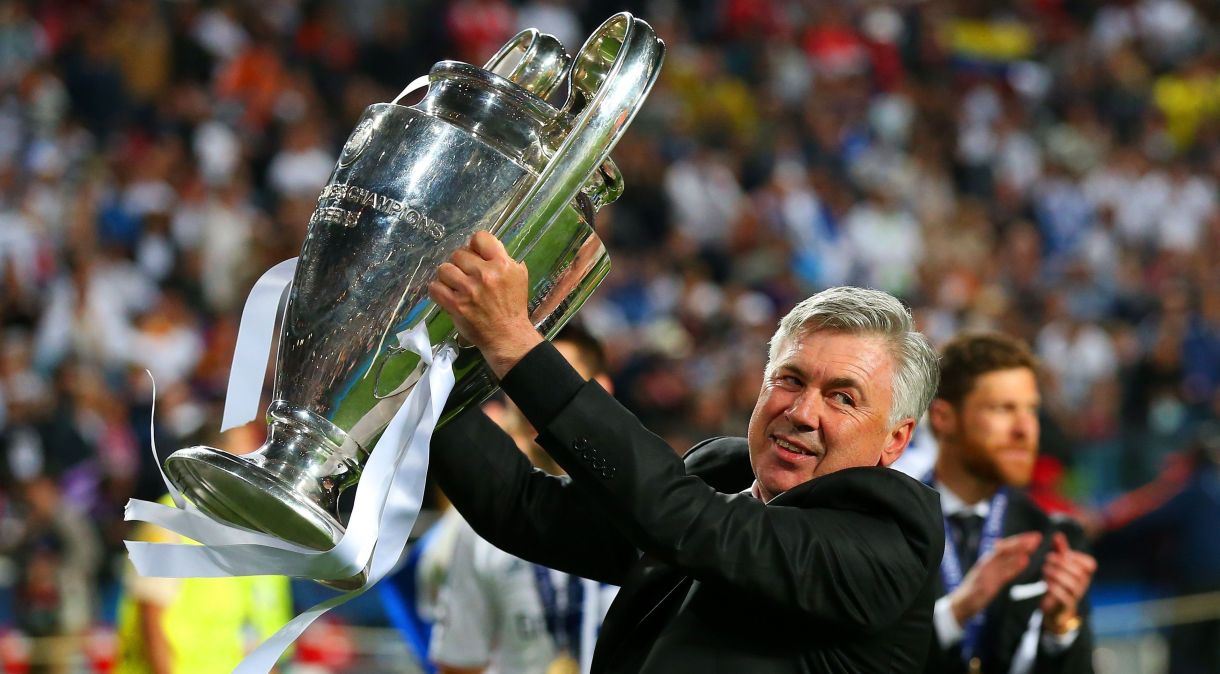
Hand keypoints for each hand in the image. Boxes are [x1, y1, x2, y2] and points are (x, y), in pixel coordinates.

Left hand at [429, 231, 542, 377]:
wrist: (507, 335)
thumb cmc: (512, 305)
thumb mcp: (518, 276)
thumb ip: (502, 259)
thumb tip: (482, 248)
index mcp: (502, 265)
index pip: (480, 238)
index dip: (474, 245)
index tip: (475, 256)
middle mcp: (485, 274)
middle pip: (459, 253)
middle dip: (461, 264)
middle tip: (466, 275)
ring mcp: (469, 290)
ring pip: (444, 268)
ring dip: (448, 276)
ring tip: (455, 285)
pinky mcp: (456, 305)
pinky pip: (435, 287)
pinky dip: (438, 290)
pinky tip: (446, 294)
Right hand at [948, 532, 1041, 624]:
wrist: (960, 604)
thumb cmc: (975, 590)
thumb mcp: (986, 575)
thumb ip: (997, 564)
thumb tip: (1003, 551)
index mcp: (987, 561)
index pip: (1004, 547)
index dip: (1019, 540)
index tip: (1034, 536)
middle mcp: (986, 563)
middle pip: (1004, 549)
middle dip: (1021, 542)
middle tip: (1037, 537)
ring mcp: (986, 573)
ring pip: (1003, 557)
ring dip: (1019, 550)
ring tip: (1033, 545)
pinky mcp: (987, 585)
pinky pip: (1003, 574)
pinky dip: (1014, 566)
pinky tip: (1025, 561)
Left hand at [1040, 532, 1095, 633]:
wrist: (1055, 605)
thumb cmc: (1059, 579)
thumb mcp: (1060, 563)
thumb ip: (1060, 549)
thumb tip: (1058, 534)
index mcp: (1086, 573)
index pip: (1089, 564)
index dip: (1074, 557)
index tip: (1060, 554)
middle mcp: (1085, 584)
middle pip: (1077, 572)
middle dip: (1060, 563)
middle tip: (1046, 560)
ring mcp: (1077, 596)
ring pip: (1071, 584)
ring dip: (1055, 575)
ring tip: (1044, 571)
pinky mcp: (1067, 605)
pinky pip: (1063, 596)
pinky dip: (1053, 588)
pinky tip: (1045, 583)